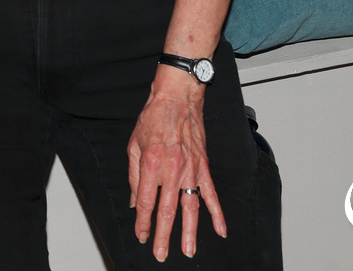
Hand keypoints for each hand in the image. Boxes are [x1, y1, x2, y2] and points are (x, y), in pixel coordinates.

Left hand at [128, 66, 225, 261]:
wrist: (176, 99)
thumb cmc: (153, 119)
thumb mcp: (133, 145)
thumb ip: (133, 175)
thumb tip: (133, 201)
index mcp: (150, 164)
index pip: (144, 202)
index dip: (142, 222)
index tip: (141, 235)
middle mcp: (171, 169)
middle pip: (166, 210)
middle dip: (163, 235)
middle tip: (160, 254)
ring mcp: (190, 170)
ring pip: (190, 208)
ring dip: (188, 232)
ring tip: (187, 251)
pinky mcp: (203, 167)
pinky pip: (211, 194)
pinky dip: (217, 214)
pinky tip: (220, 231)